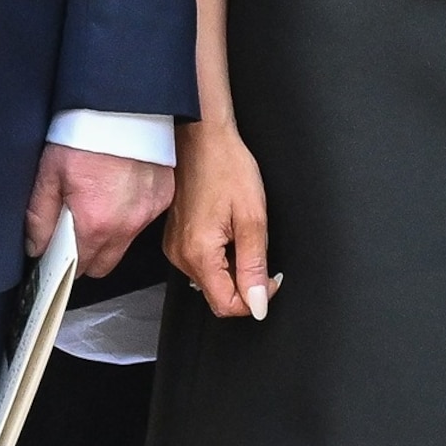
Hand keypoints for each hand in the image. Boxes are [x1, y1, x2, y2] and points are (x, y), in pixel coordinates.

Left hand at [25, 144, 172, 279]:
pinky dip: (129, 214)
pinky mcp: (163, 197)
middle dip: (87, 254)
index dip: (65, 265)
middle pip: (105, 264)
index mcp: (96, 223)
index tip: (56, 253)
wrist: (123, 104)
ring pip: (125, 243)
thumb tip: (36, 245)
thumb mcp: (49, 172)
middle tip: (73, 229)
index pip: (80, 268)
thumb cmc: (87, 133)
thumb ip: (39, 216)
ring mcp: (149, 212)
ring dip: (109, 234)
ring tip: (95, 203)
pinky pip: (143, 220)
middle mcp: (127, 225)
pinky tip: (116, 191)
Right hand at [165, 117, 281, 319]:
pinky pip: (201, 264)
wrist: (203, 140)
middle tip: (259, 250)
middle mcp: (181, 256)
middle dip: (245, 283)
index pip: (227, 305)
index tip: (270, 277)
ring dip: (232, 269)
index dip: (255, 299)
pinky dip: (220, 257)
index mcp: (199, 253)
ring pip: (211, 281)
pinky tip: (227, 230)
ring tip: (241, 234)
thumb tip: (258, 304)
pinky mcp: (175, 240)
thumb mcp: (253, 219)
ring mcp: (175, 248)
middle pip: (218, 295)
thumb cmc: (227, 168)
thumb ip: (254, 267)